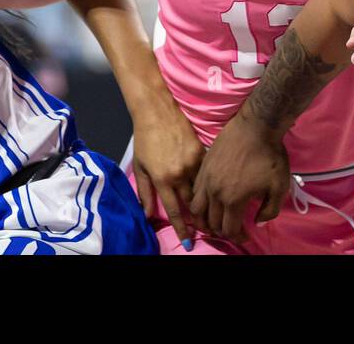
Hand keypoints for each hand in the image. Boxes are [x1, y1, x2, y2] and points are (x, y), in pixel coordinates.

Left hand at [131, 101, 205, 248]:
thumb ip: (145, 193)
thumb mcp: (141, 167)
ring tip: (210, 211)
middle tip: (204, 229)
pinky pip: (207, 171)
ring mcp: (193, 161)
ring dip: (205, 200)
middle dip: (199, 218)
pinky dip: (208, 180)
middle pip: (193, 202)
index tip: (190, 242)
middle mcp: (180, 173)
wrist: (157, 111)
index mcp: (163, 179)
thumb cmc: (145, 139)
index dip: (183, 228)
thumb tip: (147, 215)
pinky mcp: (202, 150)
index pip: (175, 210)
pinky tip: (212, 186)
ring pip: (203, 188)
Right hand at [190, 112, 289, 243]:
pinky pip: (194, 191)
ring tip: (215, 219)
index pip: (229, 229)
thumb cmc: (270, 156)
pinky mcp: (203, 166)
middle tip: (233, 228)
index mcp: (233, 199)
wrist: (256, 125)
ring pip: (197, 209)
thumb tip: (258, 223)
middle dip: (222, 230)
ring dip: (205, 219)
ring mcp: (206, 178)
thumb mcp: (279, 186)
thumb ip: (270, 210)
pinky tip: (209, 200)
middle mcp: (215, 192)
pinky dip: (199, 201)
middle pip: (212, 222)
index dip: (237, 237)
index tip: (245, 235)